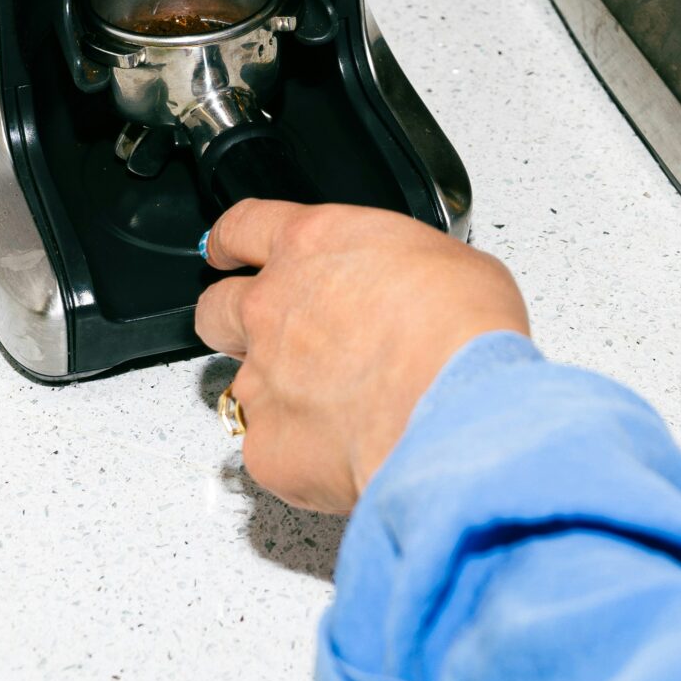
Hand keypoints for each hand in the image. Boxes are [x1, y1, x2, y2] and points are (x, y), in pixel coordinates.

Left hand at [194, 200, 528, 512]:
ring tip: (337, 411)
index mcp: (312, 245)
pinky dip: (299, 452)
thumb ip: (397, 270)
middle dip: (234, 321)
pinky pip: (268, 448)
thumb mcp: (447, 261)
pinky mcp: (266, 446)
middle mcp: (270, 307)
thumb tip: (411, 292)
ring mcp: (260, 380)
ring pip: (244, 386)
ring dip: (280, 394)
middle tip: (274, 337)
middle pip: (216, 308)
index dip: (229, 241)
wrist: (456, 412)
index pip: (242, 228)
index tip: (225, 249)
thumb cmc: (463, 333)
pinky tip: (344, 452)